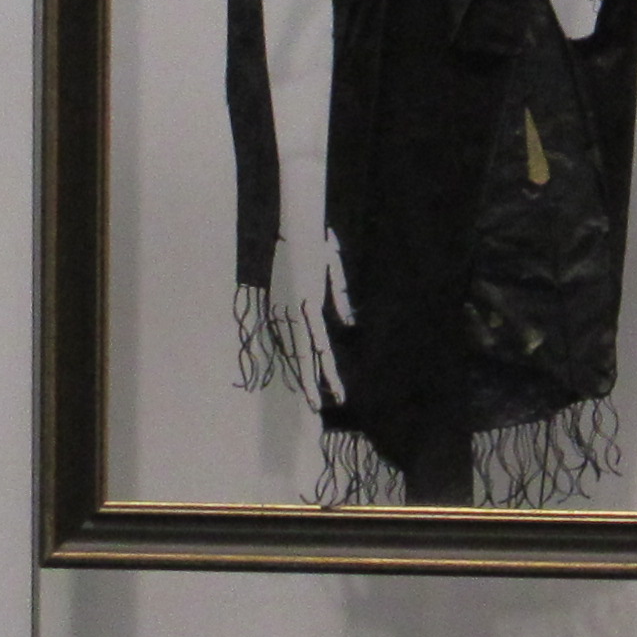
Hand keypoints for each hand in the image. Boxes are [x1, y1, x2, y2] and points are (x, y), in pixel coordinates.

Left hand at [265, 223, 352, 403]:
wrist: (299, 228)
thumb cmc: (312, 244)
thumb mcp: (327, 273)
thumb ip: (338, 299)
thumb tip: (349, 324)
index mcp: (287, 308)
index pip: (293, 347)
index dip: (300, 370)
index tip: (307, 390)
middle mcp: (287, 315)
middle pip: (299, 358)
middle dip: (307, 385)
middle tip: (314, 408)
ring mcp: (294, 312)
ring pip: (305, 355)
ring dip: (311, 381)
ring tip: (317, 404)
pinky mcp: (304, 306)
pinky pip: (311, 339)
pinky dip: (316, 360)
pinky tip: (320, 378)